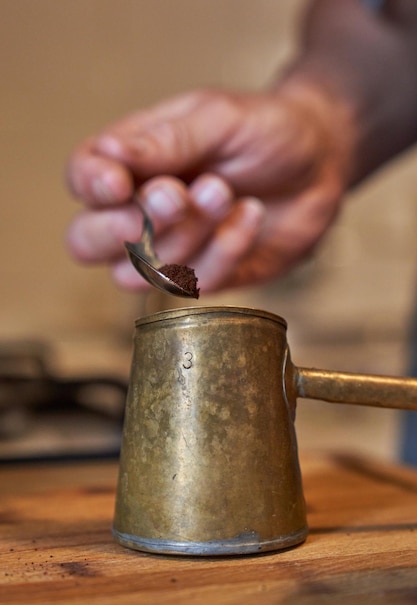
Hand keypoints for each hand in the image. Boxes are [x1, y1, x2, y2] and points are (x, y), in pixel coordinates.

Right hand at [65, 85, 355, 292]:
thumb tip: (109, 153)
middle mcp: (140, 209)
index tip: (120, 182)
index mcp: (133, 160)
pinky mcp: (206, 275)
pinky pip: (196, 282)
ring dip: (184, 236)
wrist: (321, 164)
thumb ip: (166, 140)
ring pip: (139, 274)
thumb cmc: (266, 131)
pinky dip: (225, 248)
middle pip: (86, 242)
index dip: (91, 186)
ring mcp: (171, 248)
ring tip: (226, 192)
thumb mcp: (219, 119)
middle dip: (125, 227)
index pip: (83, 178)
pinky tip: (250, 215)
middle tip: (175, 197)